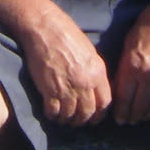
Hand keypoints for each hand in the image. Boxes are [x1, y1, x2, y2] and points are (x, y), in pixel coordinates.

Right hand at [21, 6, 112, 127]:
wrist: (44, 28)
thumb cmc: (66, 34)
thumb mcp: (89, 51)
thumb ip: (94, 72)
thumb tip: (95, 88)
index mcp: (97, 72)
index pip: (105, 102)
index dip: (99, 114)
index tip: (94, 117)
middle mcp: (85, 83)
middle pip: (88, 112)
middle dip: (82, 120)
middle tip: (77, 121)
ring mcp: (67, 88)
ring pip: (71, 115)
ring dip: (67, 120)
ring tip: (63, 119)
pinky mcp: (49, 90)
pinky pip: (54, 112)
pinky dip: (53, 116)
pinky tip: (51, 113)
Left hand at [111, 6, 149, 125]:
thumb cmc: (147, 27)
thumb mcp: (128, 45)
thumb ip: (124, 68)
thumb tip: (118, 87)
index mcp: (134, 68)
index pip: (124, 99)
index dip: (120, 112)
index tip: (117, 118)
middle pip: (139, 108)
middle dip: (131, 117)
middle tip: (127, 121)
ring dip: (145, 116)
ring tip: (140, 118)